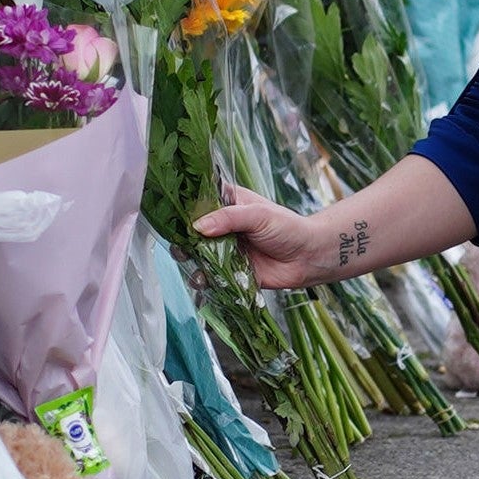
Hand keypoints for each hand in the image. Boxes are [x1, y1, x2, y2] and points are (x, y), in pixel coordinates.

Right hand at [192, 182, 367, 291]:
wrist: (309, 257)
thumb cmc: (288, 228)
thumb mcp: (258, 215)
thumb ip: (229, 218)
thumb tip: (198, 226)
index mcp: (228, 203)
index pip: (199, 200)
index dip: (184, 205)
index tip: (169, 212)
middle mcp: (223, 225)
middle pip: (193, 229)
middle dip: (183, 236)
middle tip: (180, 242)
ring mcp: (226, 248)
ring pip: (198, 253)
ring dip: (190, 257)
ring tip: (188, 259)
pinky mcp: (230, 270)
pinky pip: (211, 274)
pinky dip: (203, 278)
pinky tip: (201, 278)